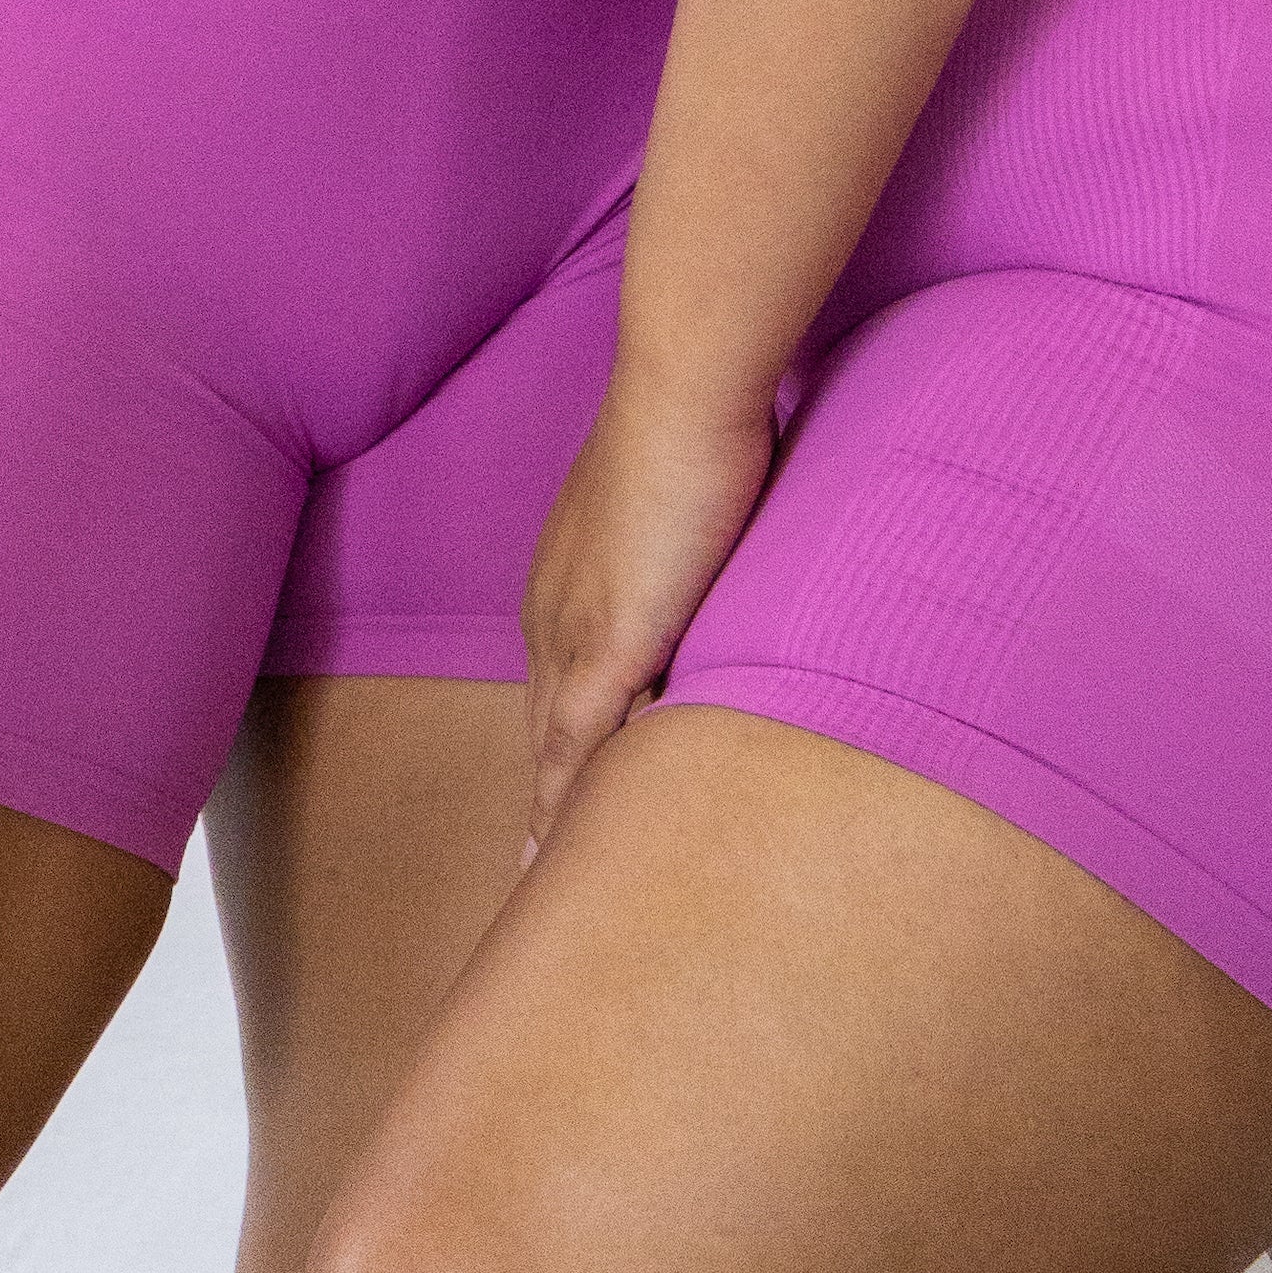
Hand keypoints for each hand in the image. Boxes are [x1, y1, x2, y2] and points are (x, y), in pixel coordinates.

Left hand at [520, 380, 780, 853]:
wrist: (684, 395)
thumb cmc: (696, 425)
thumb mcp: (691, 499)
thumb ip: (699, 546)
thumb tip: (730, 559)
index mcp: (566, 581)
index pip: (556, 682)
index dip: (560, 741)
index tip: (562, 791)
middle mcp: (551, 614)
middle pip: (541, 729)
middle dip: (547, 793)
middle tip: (542, 865)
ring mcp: (569, 637)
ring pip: (549, 751)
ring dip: (552, 813)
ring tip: (551, 877)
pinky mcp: (599, 656)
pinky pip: (571, 754)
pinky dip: (565, 807)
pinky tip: (565, 857)